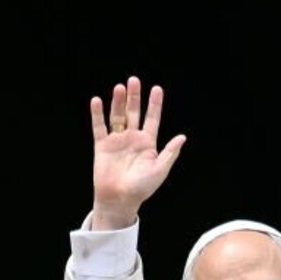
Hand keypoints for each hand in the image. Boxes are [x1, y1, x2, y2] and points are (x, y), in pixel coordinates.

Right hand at [89, 76, 185, 229]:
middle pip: (134, 112)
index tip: (157, 88)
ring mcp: (117, 141)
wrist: (119, 199)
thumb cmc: (142, 188)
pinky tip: (98, 101)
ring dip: (118, 102)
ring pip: (117, 116)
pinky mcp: (102, 145)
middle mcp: (132, 139)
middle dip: (134, 97)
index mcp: (148, 143)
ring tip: (120, 87)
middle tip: (134, 80)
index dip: (155, 104)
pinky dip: (98, 114)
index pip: (152, 119)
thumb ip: (170, 153)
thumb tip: (183, 137)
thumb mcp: (160, 170)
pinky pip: (99, 127)